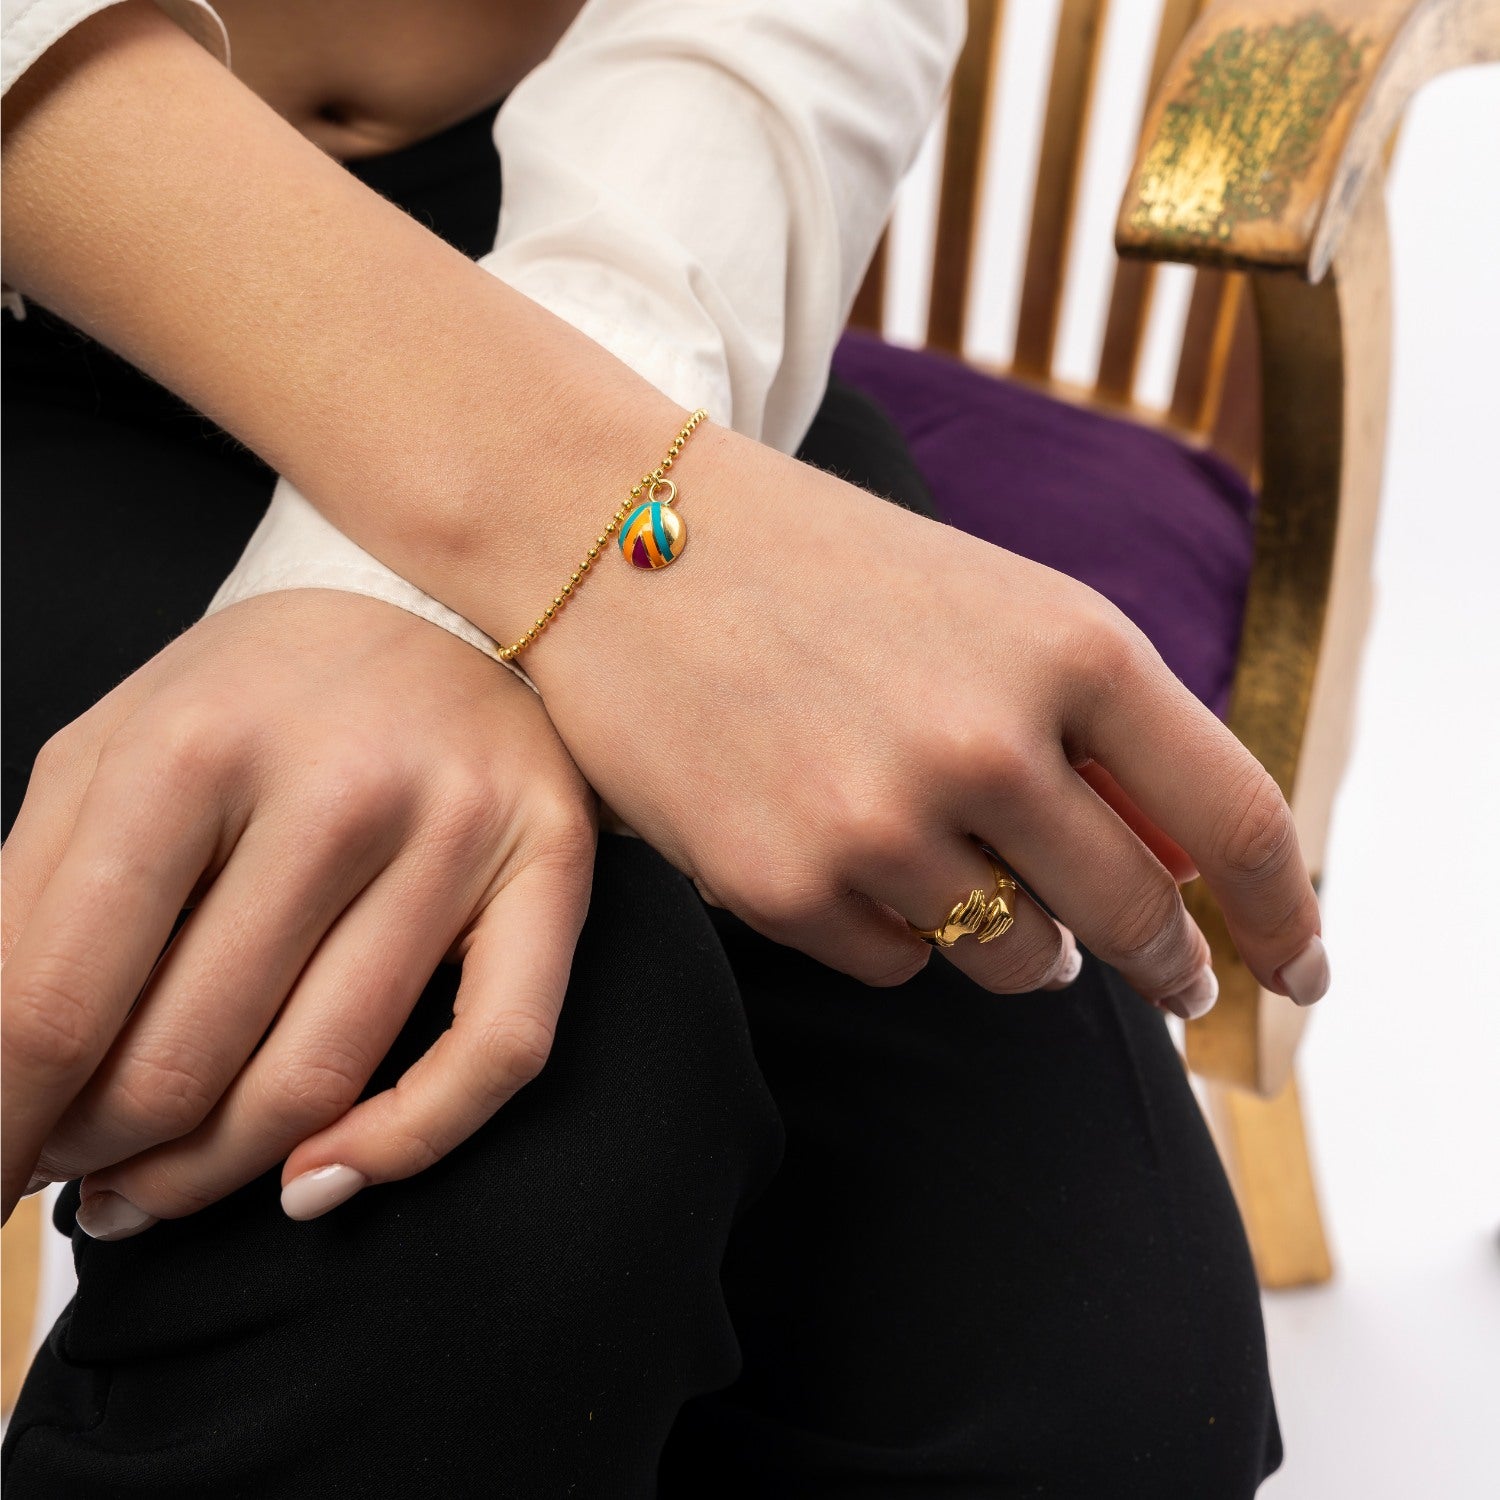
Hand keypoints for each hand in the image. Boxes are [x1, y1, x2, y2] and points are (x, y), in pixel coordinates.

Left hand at [1, 591, 594, 1229]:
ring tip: (154, 1187)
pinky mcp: (550, 865)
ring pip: (320, 1080)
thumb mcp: (113, 750)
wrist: (429, 605)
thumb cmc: (257, 693)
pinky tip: (315, 1177)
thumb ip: (28, 900)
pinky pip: (495, 1053)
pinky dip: (400, 1147)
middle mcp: (336, 788)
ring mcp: (457, 830)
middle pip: (182, 1060)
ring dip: (208, 1173)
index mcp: (193, 747)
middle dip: (97, 1154)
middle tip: (74, 1171)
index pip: (56, 1000)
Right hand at [527, 426, 1326, 1015]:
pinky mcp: (783, 884)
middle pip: (1130, 917)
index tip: (1299, 970)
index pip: (1232, 817)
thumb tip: (1177, 870)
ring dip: (1015, 940)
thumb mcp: (990, 603)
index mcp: (1069, 645)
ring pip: (1011, 959)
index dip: (1285, 912)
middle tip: (1164, 980)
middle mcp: (987, 741)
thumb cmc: (819, 564)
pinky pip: (893, 960)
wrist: (620, 535)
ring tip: (964, 873)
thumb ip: (1094, 724)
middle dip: (1160, 962)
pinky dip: (893, 926)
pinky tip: (841, 848)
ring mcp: (882, 822)